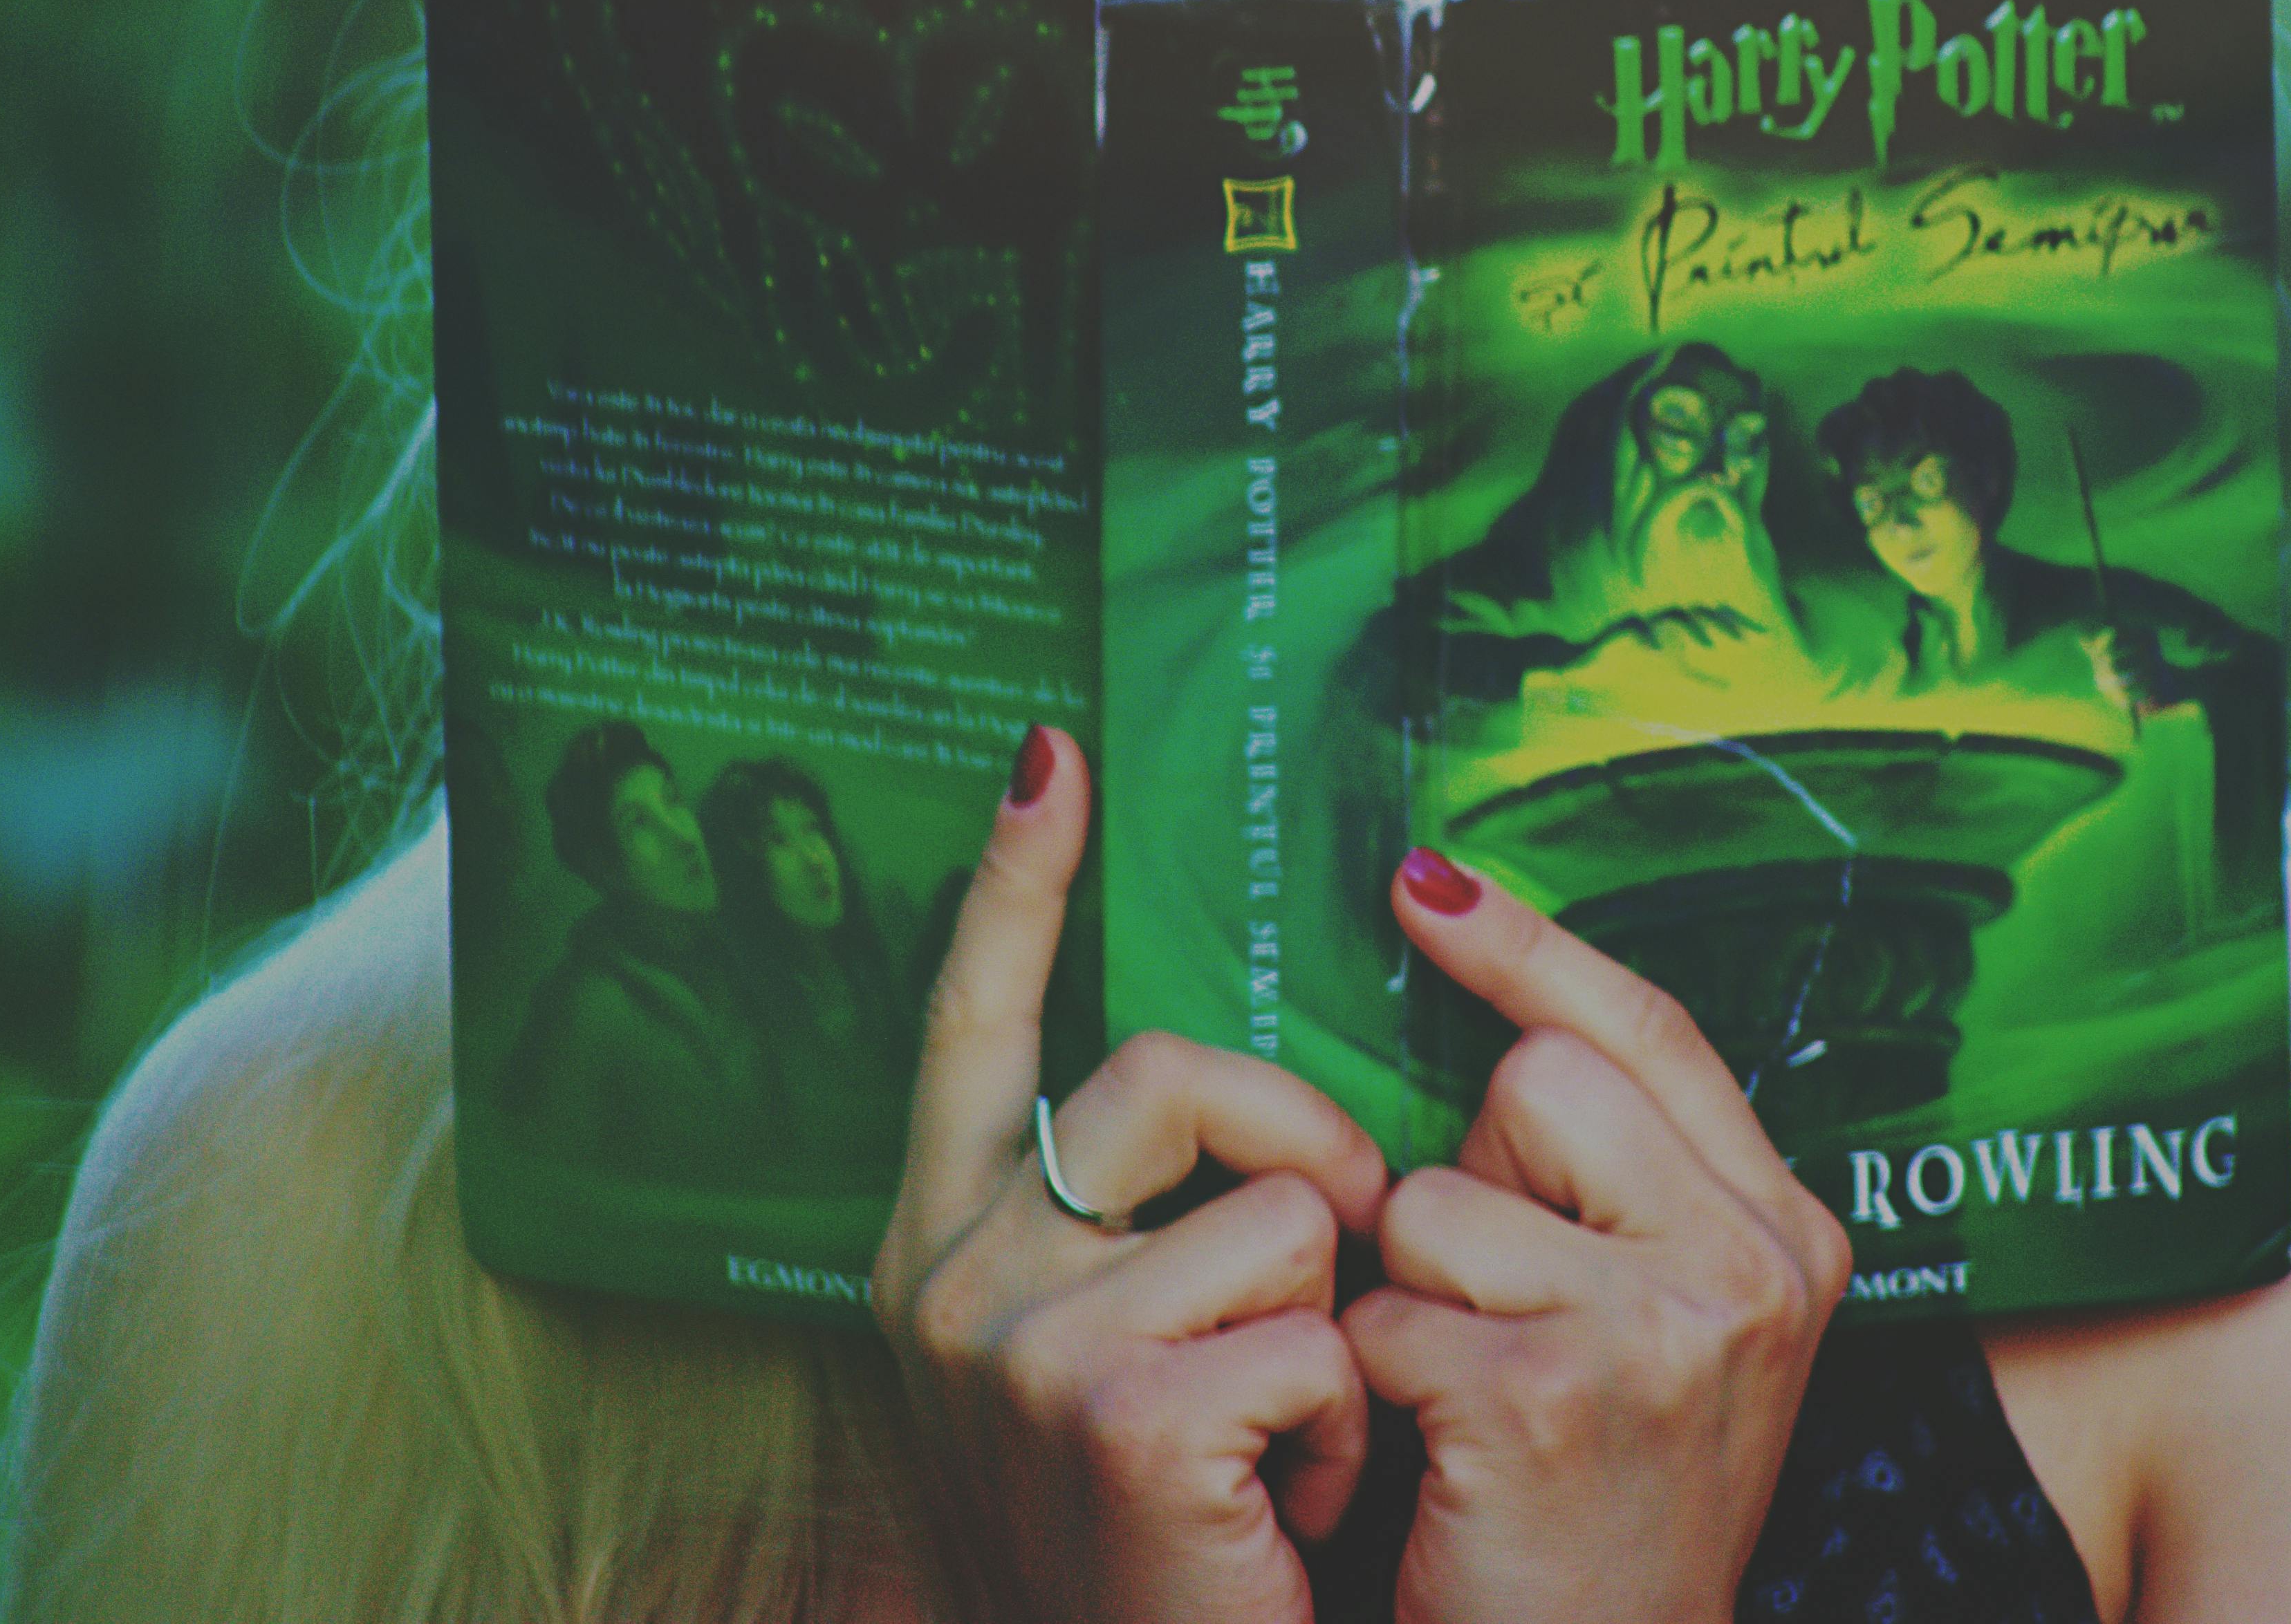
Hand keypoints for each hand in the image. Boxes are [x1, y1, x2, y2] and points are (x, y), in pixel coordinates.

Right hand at [872, 727, 1389, 1623]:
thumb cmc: (1171, 1535)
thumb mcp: (1118, 1352)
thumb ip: (1137, 1218)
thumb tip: (1230, 1079)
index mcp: (944, 1239)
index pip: (971, 1020)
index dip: (1014, 884)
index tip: (1050, 754)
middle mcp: (948, 1273)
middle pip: (1179, 1070)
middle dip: (1310, 1153)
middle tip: (1327, 1284)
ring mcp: (1016, 1339)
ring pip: (1284, 1207)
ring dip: (1337, 1330)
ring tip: (1289, 1446)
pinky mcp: (1111, 1410)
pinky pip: (1316, 1331)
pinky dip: (1346, 1426)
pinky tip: (1289, 1511)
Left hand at [1345, 847, 1853, 1623]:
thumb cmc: (1602, 1511)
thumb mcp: (1665, 1330)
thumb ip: (1622, 1185)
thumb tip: (1497, 1014)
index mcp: (1787, 1235)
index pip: (1649, 1028)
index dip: (1529, 946)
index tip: (1425, 884)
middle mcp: (1751, 1268)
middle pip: (1535, 1085)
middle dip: (1472, 1185)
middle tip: (1500, 1319)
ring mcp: (1662, 1330)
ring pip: (1436, 1199)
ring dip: (1412, 1296)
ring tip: (1467, 1403)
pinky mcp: (1552, 1397)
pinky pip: (1387, 1311)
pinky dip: (1377, 1387)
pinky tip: (1436, 1465)